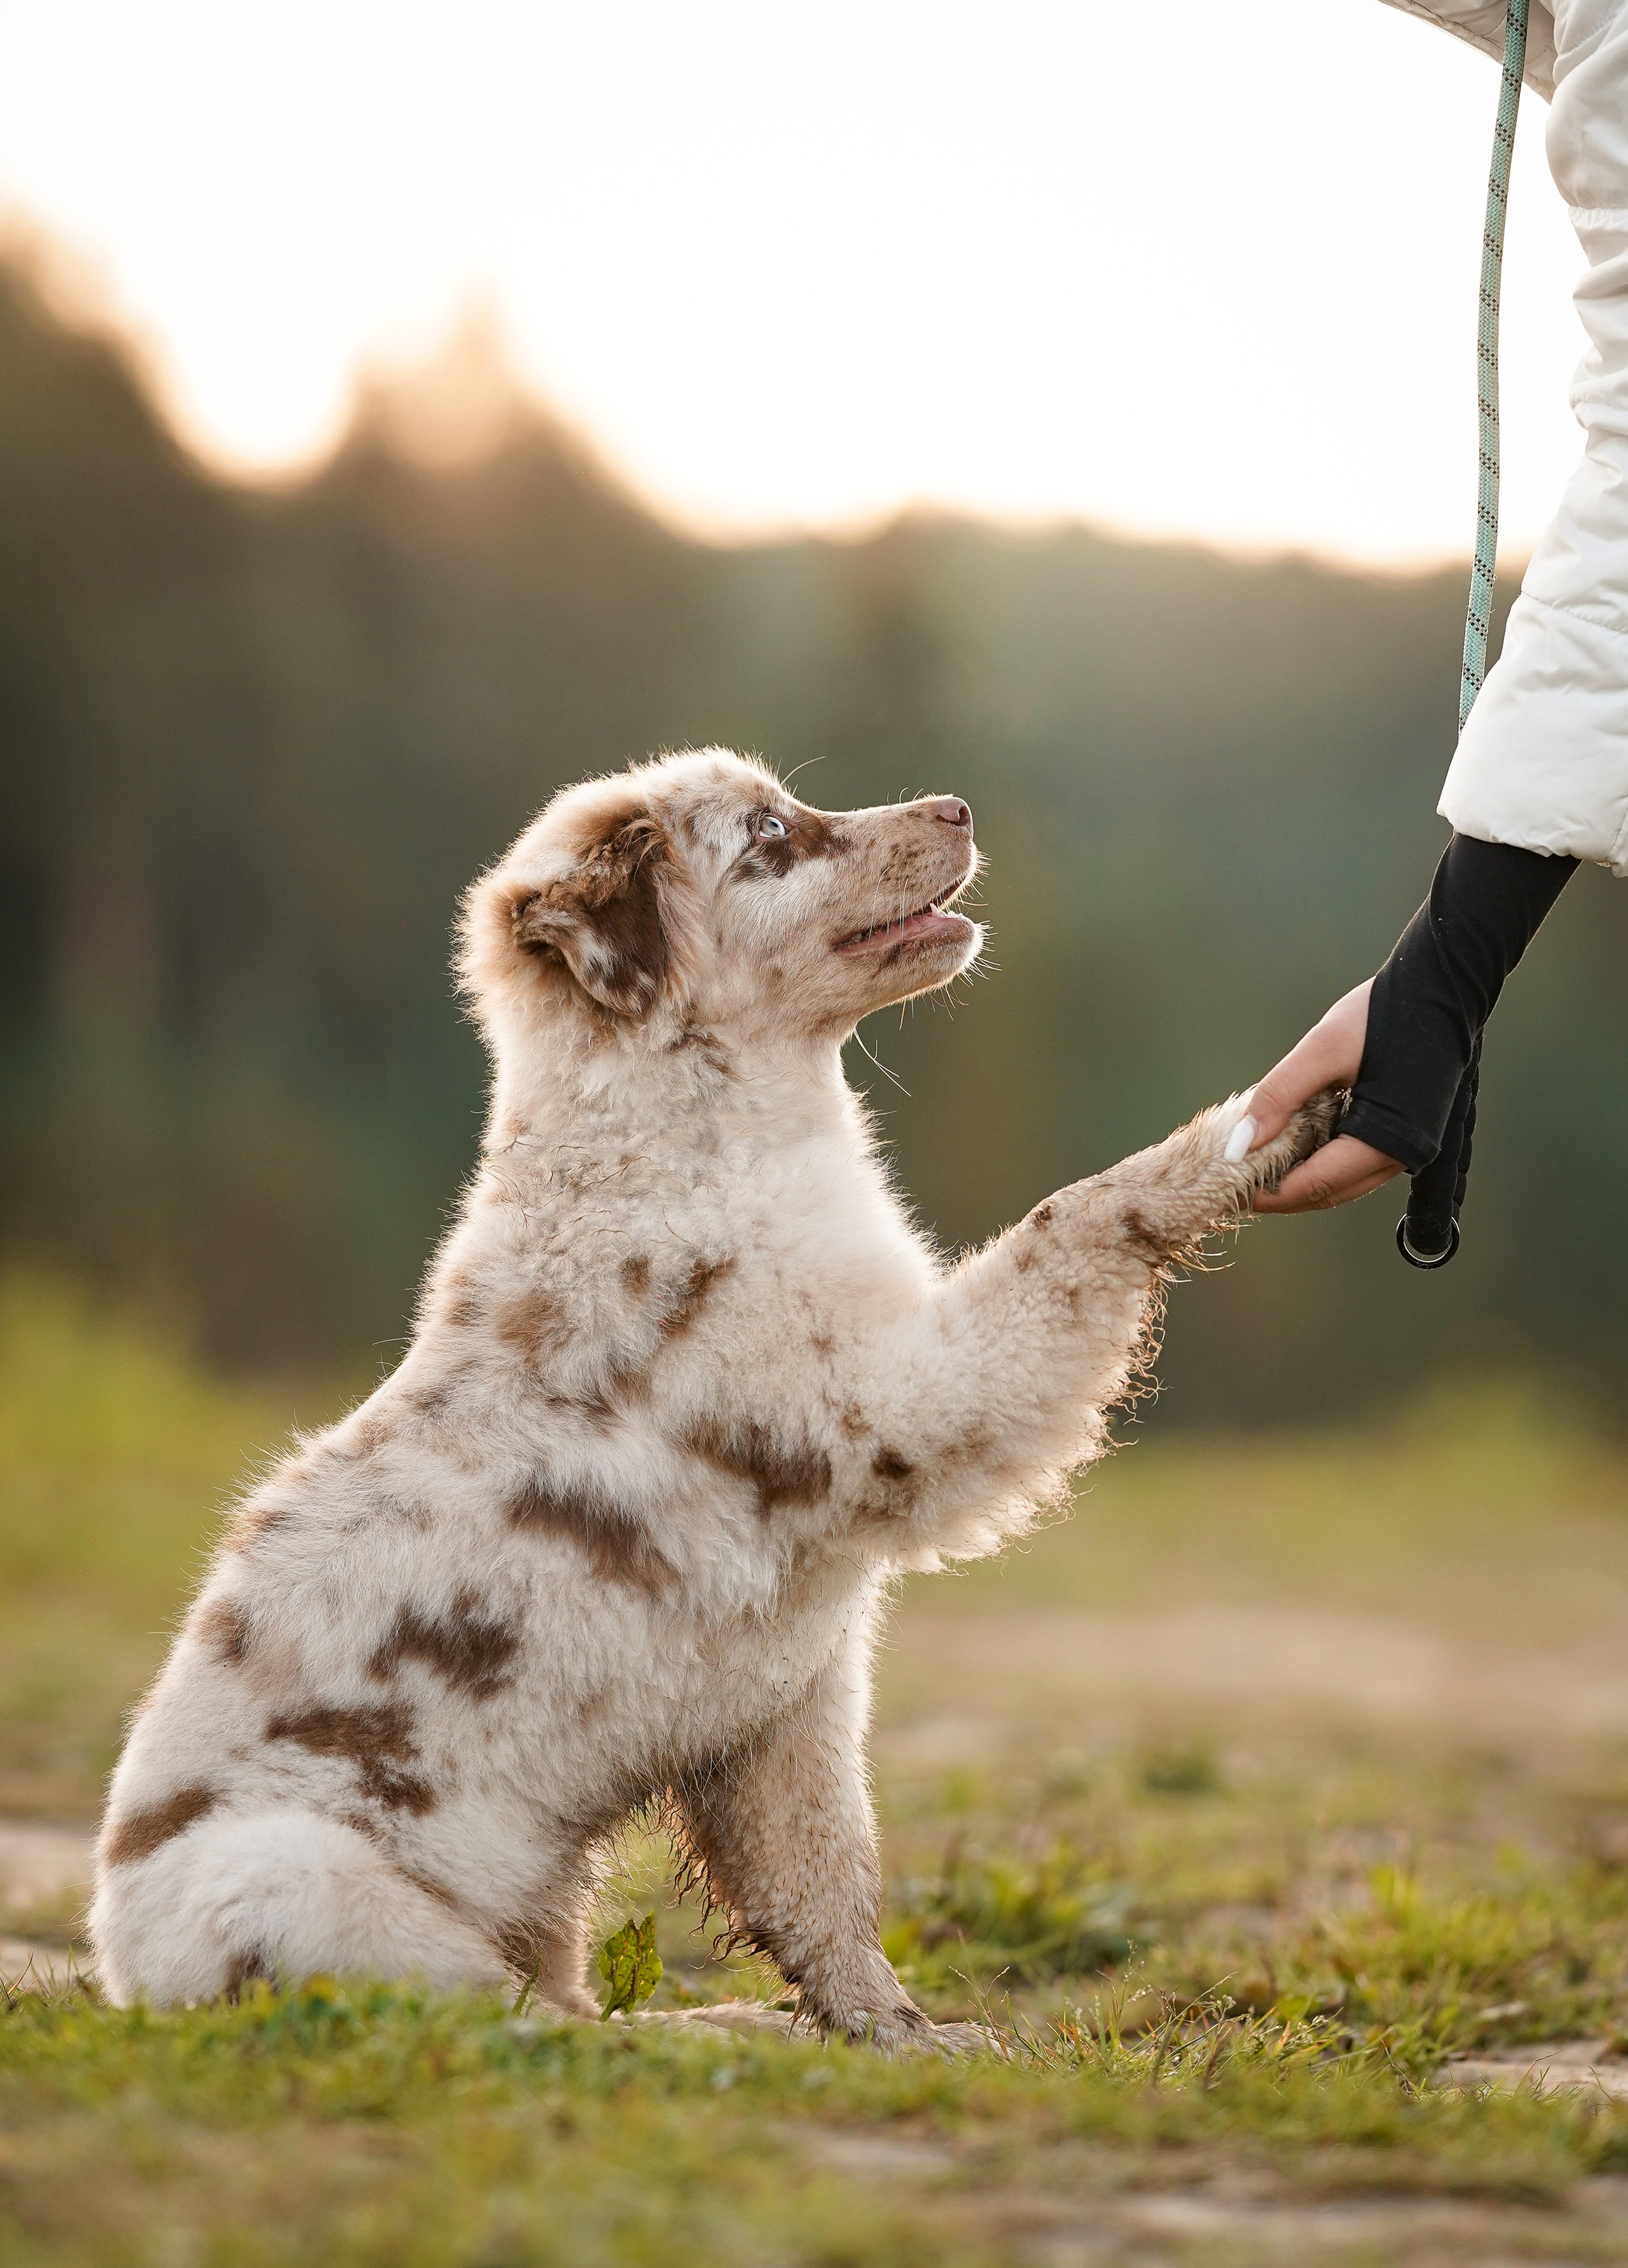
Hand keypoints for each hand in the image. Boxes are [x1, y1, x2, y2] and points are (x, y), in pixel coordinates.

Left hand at [1241, 980, 1404, 1213]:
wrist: (1443, 990)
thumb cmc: (1386, 1013)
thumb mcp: (1323, 1049)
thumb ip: (1280, 1095)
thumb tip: (1240, 1144)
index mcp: (1387, 1141)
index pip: (1317, 1185)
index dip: (1270, 1195)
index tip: (1231, 1192)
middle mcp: (1404, 1155)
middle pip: (1330, 1193)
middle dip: (1282, 1194)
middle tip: (1237, 1185)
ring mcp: (1408, 1147)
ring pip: (1344, 1183)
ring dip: (1302, 1180)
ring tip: (1258, 1166)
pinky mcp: (1406, 1133)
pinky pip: (1357, 1163)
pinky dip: (1322, 1161)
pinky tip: (1293, 1145)